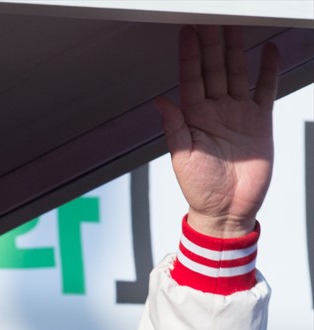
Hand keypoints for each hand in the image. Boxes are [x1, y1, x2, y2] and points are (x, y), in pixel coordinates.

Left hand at [155, 25, 278, 237]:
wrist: (227, 211)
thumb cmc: (201, 190)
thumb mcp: (182, 159)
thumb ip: (174, 129)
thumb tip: (160, 102)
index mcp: (195, 118)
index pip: (191, 78)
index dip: (189, 54)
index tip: (187, 30)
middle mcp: (216, 111)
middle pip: (215, 67)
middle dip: (212, 41)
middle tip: (211, 14)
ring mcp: (238, 113)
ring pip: (238, 71)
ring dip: (236, 47)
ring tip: (235, 21)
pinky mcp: (259, 121)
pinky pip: (265, 89)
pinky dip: (268, 70)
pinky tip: (268, 50)